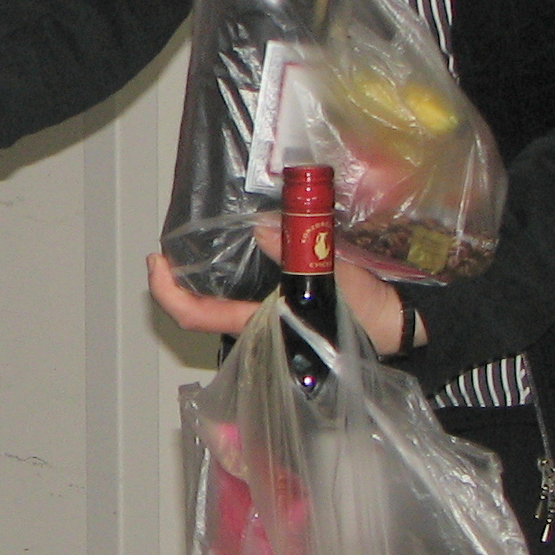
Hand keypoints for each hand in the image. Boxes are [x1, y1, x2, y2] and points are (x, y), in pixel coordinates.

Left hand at [142, 238, 416, 354]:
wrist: (398, 326)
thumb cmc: (366, 312)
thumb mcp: (332, 276)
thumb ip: (297, 251)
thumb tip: (261, 227)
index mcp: (260, 324)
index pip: (197, 315)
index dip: (168, 292)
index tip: (156, 263)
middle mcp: (256, 326)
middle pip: (199, 311)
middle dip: (177, 284)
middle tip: (167, 252)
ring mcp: (267, 321)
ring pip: (218, 305)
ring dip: (199, 281)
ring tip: (190, 250)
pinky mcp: (282, 311)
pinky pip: (241, 297)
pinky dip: (226, 278)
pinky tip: (230, 254)